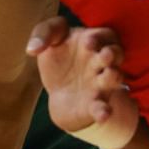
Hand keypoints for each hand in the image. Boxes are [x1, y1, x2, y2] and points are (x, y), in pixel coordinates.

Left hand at [26, 16, 129, 135]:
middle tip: (105, 54)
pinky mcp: (94, 105)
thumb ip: (43, 34)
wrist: (60, 94)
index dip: (100, 37)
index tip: (87, 42)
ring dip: (114, 76)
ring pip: (114, 78)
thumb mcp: (50, 41)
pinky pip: (102, 108)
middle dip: (113, 53)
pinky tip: (103, 114)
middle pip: (116, 53)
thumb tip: (32, 49)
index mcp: (93, 43)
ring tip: (109, 75)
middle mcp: (101, 63)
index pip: (106, 34)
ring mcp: (100, 84)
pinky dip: (104, 111)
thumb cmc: (60, 60)